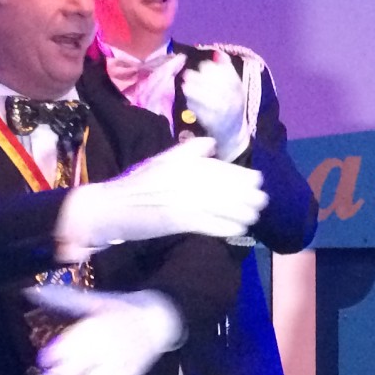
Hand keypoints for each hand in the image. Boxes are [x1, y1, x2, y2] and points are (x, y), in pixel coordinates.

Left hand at [29, 286, 184, 374]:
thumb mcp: (94, 301)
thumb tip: (32, 292)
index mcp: (97, 325)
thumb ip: (65, 300)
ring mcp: (120, 361)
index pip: (69, 345)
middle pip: (78, 367)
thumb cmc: (119, 310)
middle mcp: (107, 345)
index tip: (43, 361)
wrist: (157, 320)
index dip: (53, 356)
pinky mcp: (130, 374)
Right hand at [55, 137, 266, 256]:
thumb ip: (189, 150)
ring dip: (242, 213)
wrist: (113, 206)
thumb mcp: (164, 159)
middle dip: (248, 196)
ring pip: (224, 207)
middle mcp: (188, 178)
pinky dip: (227, 227)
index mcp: (186, 161)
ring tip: (253, 217)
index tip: (257, 183)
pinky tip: (238, 229)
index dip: (244, 177)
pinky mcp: (179, 220)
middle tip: (261, 202)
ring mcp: (184, 199)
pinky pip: (211, 225)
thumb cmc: (138, 183)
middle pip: (229, 188)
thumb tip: (212, 144)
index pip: (224, 168)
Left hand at [182, 53, 249, 161]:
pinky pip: (203, 113)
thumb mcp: (234, 87)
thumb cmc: (232, 106)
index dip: (212, 69)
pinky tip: (188, 101)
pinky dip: (194, 106)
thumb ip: (227, 70)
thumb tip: (217, 53)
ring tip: (185, 86)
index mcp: (239, 90)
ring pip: (209, 100)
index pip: (227, 75)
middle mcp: (234, 101)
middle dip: (199, 79)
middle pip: (216, 86)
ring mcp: (225, 114)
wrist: (234, 135)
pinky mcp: (215, 125)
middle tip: (187, 75)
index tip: (202, 67)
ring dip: (194, 91)